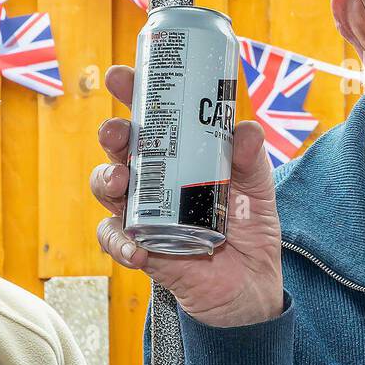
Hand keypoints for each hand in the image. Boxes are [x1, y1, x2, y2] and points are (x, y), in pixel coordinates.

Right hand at [92, 65, 283, 327]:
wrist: (253, 288)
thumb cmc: (250, 230)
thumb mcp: (258, 189)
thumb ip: (252, 159)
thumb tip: (245, 129)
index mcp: (180, 156)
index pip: (150, 118)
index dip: (132, 94)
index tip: (121, 76)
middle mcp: (155, 180)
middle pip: (120, 148)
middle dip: (112, 135)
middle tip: (118, 132)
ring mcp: (145, 213)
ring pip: (107, 188)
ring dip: (105, 180)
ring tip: (119, 181)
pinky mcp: (144, 249)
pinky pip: (117, 240)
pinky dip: (120, 242)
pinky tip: (136, 247)